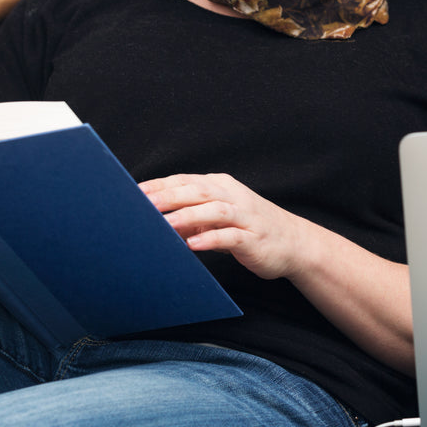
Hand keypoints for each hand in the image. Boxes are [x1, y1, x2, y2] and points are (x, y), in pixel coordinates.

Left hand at [139, 173, 310, 280]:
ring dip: (187, 216)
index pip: (185, 181)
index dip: (160, 185)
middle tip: (143, 205)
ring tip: (164, 225)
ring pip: (214, 210)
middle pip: (197, 191)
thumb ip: (191, 217)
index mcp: (221, 186)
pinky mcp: (253, 238)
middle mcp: (233, 196)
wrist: (294, 243)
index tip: (133, 192)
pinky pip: (230, 236)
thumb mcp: (218, 219)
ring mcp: (245, 216)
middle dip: (169, 196)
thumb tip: (156, 221)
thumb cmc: (249, 228)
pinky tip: (195, 244)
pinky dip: (211, 238)